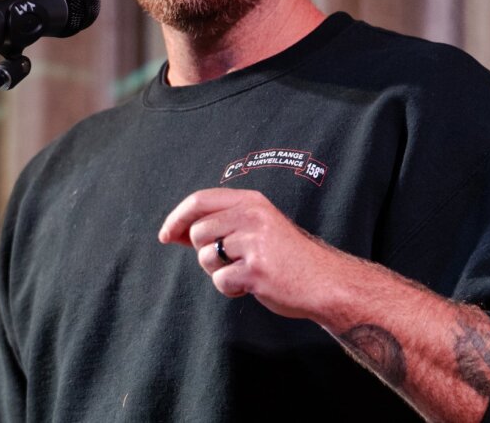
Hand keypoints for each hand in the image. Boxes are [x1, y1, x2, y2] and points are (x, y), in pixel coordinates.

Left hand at [157, 187, 342, 319]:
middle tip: (231, 261)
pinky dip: (231, 289)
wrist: (324, 281)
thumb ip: (218, 225)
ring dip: (219, 272)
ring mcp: (255, 242)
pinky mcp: (256, 270)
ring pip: (206, 258)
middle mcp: (252, 216)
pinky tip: (251, 286)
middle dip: (205, 252)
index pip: (199, 200)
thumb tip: (172, 231)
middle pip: (198, 233)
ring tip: (245, 271)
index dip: (177, 217)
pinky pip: (221, 281)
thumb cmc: (285, 257)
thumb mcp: (255, 228)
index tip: (165, 235)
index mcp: (251, 201)